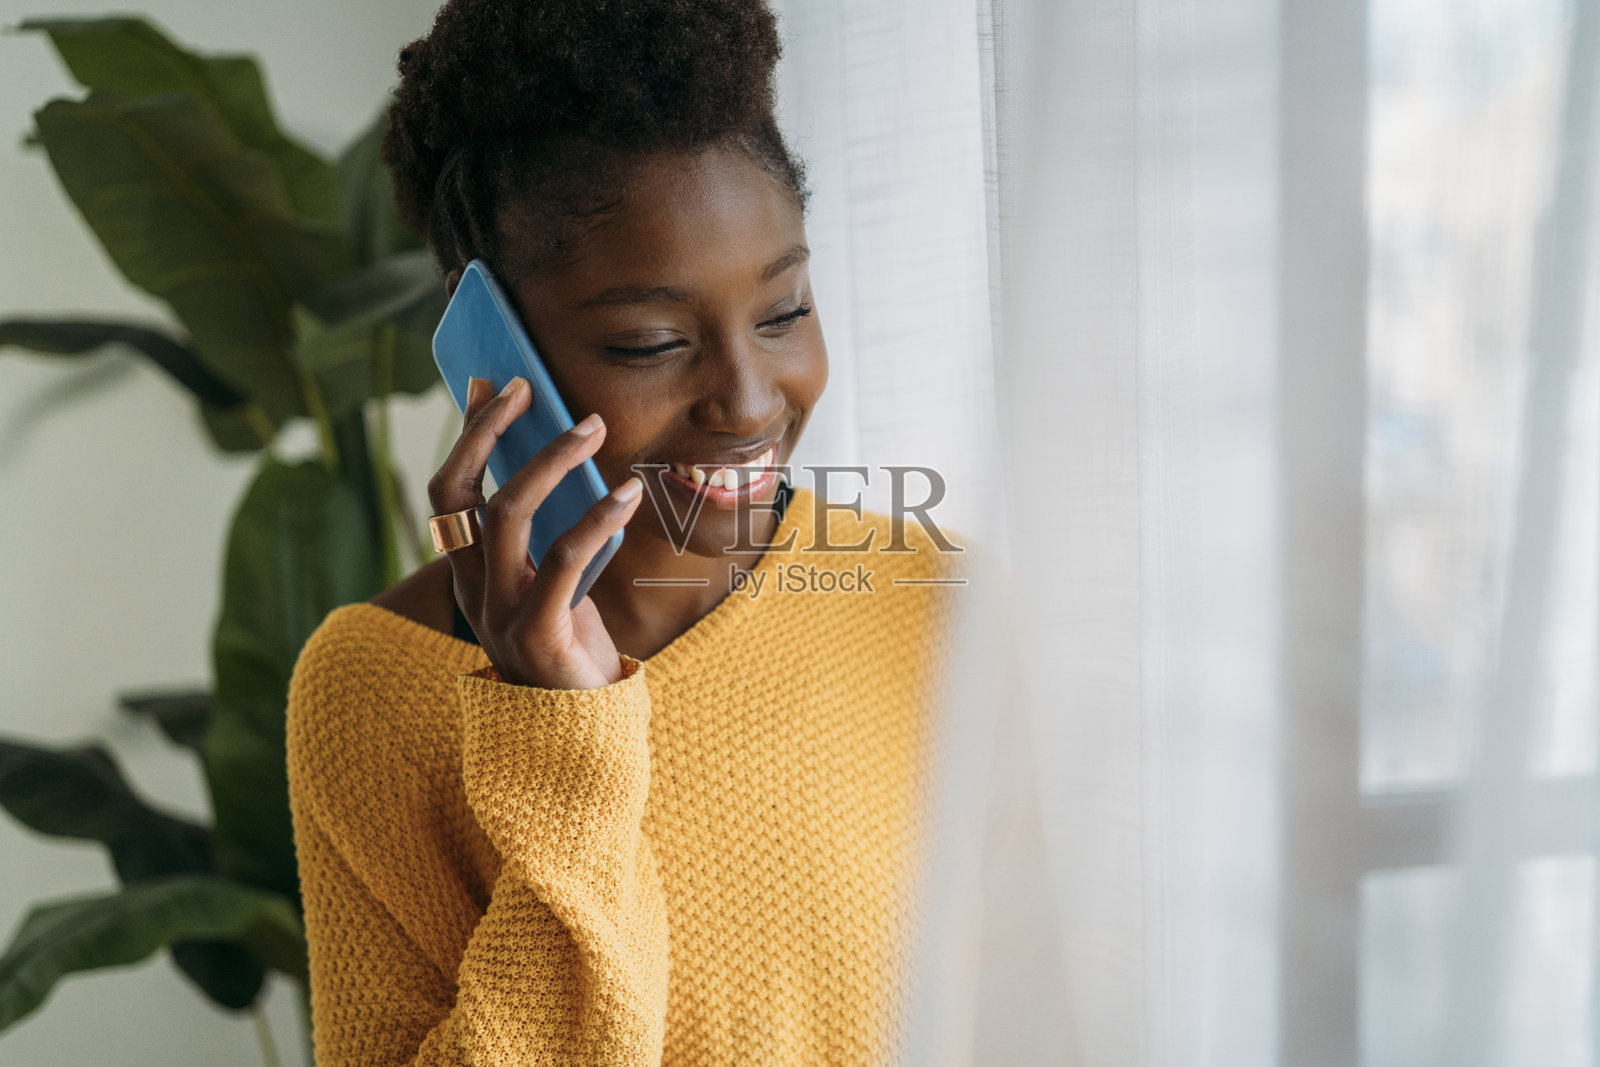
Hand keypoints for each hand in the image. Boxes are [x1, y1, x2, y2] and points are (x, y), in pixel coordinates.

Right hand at [428, 376, 643, 688]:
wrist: (582, 732)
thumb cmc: (572, 647)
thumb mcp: (552, 582)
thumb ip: (547, 533)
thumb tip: (562, 458)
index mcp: (468, 574)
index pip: (447, 492)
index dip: (465, 436)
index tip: (487, 383)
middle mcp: (472, 588)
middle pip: (457, 493)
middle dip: (486, 432)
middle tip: (526, 386)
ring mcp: (499, 612)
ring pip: (506, 514)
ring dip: (550, 460)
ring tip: (592, 426)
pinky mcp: (538, 634)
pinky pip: (563, 560)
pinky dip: (597, 519)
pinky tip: (629, 493)